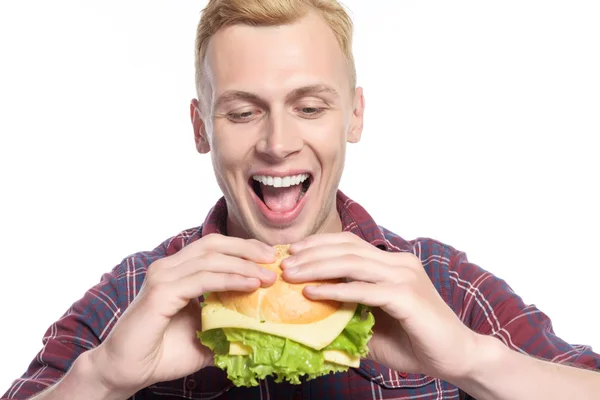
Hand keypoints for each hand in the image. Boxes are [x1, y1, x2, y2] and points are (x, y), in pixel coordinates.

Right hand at [89, 234, 277, 396]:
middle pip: (213, 244)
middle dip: (247, 248)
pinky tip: (249, 284)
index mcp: (177, 271)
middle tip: (273, 258)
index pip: (213, 247)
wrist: (127, 372)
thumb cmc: (163, 354)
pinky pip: (203, 280)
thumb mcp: (205, 335)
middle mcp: (168, 267)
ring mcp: (162, 277)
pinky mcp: (161, 293)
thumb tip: (260, 325)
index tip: (269, 257)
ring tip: (267, 275)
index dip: (242, 248)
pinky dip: (230, 279)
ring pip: (210, 259)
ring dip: (243, 264)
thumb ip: (227, 323)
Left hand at [280, 232, 478, 381]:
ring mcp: (404, 277)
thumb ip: (349, 315)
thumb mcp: (374, 325)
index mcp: (391, 263)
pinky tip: (313, 293)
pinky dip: (336, 289)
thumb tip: (313, 317)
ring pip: (352, 263)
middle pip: (347, 248)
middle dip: (311, 253)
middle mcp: (398, 262)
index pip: (349, 243)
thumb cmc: (415, 341)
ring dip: (317, 267)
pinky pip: (364, 289)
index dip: (319, 243)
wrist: (456, 357)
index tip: (291, 252)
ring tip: (291, 275)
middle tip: (283, 263)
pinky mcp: (406, 296)